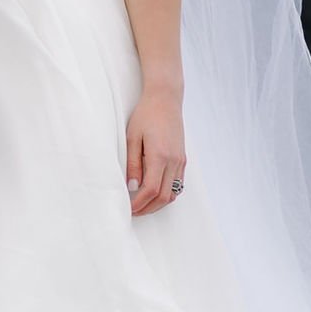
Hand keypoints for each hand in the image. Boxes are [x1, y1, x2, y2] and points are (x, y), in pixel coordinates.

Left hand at [125, 84, 184, 218]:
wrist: (165, 100)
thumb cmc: (146, 115)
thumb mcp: (132, 137)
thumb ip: (133, 163)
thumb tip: (133, 186)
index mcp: (160, 156)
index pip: (150, 190)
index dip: (138, 204)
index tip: (128, 208)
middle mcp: (174, 161)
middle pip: (163, 197)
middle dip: (147, 208)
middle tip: (133, 211)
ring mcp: (181, 161)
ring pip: (172, 193)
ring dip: (157, 203)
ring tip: (142, 205)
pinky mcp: (183, 159)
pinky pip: (177, 184)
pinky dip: (166, 193)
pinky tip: (154, 193)